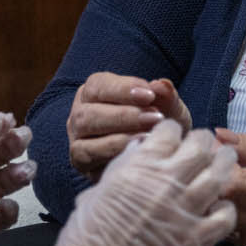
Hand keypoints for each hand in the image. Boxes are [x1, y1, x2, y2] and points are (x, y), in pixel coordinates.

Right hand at [27, 119, 237, 245]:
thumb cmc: (88, 234)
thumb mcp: (101, 187)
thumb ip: (125, 164)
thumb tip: (141, 148)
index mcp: (141, 164)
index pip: (170, 130)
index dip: (172, 131)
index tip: (173, 137)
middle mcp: (168, 181)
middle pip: (202, 145)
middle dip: (203, 141)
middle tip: (202, 146)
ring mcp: (187, 209)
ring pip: (221, 174)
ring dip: (223, 164)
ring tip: (223, 162)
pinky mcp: (198, 238)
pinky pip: (226, 214)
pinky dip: (226, 207)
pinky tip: (218, 206)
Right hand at [66, 71, 191, 180]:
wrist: (158, 159)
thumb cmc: (158, 128)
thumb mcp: (168, 111)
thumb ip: (166, 97)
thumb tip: (162, 84)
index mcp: (95, 92)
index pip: (99, 85)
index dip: (123, 88)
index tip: (150, 95)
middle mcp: (80, 113)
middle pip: (88, 110)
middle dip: (122, 114)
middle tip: (153, 118)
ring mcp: (77, 137)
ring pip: (84, 130)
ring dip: (118, 132)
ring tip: (148, 136)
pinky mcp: (80, 161)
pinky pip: (87, 154)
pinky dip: (113, 151)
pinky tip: (137, 150)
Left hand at [214, 130, 245, 245]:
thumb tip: (219, 136)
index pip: (233, 186)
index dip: (212, 168)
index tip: (204, 150)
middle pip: (219, 205)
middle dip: (203, 182)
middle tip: (196, 160)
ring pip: (219, 219)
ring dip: (207, 199)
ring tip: (203, 176)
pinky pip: (227, 230)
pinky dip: (216, 215)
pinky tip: (215, 198)